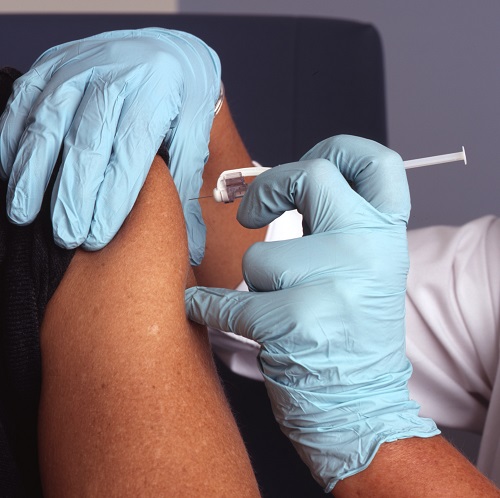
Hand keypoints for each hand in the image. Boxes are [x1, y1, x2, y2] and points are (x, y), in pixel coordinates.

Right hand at [0, 28, 220, 263]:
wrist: (166, 50)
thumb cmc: (183, 100)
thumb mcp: (197, 136)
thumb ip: (187, 185)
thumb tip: (192, 246)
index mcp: (155, 94)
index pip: (129, 153)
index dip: (111, 198)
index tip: (96, 236)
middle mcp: (114, 77)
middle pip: (86, 143)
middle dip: (72, 195)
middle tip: (66, 236)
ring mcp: (78, 66)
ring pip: (48, 123)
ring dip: (32, 172)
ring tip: (24, 213)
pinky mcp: (52, 63)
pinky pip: (24, 100)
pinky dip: (12, 136)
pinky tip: (11, 171)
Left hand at [186, 135, 438, 490]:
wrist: (360, 406)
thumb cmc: (348, 332)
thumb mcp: (360, 268)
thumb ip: (332, 225)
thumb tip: (277, 186)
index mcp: (386, 234)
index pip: (378, 163)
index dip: (338, 149)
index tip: (306, 161)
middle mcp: (370, 248)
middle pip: (310, 177)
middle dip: (266, 190)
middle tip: (250, 213)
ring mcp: (338, 283)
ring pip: (259, 257)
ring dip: (253, 284)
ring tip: (276, 309)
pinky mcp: (300, 322)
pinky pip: (231, 302)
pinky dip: (209, 308)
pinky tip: (205, 310)